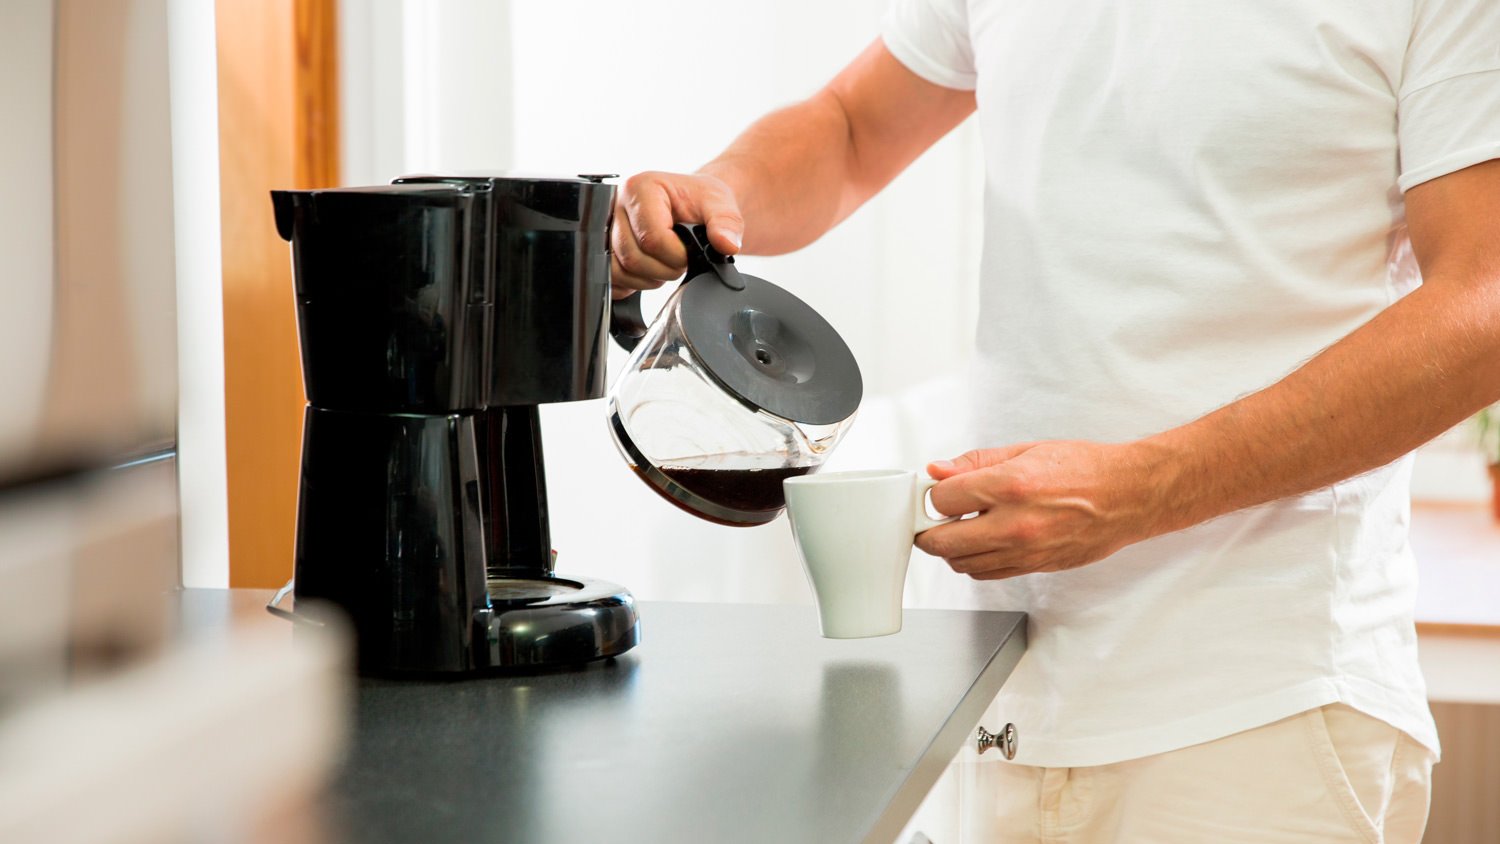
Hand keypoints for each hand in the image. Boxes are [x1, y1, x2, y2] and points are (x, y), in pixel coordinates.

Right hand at [611, 171, 745, 299]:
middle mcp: (615, 205)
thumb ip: (726, 222)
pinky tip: (649, 271)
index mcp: (640, 188)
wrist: (690, 205)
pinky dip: (632, 285)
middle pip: (632, 257)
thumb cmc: (699, 200)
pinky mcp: (602, 249)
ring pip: (618, 271)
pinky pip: (610, 279)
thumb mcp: (719, 203)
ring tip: (665, 264)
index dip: (676, 255)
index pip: (651, 238)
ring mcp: (604, 228)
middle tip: (681, 260)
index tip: (690, 253)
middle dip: (663, 270)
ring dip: (648, 279)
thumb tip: (727, 244)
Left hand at [913, 440, 1172, 579]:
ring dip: (951, 549)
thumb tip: (938, 470)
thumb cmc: (1085, 469)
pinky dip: (975, 562)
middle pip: (943, 542)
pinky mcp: (1035, 567)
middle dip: (928, 530)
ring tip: (960, 529)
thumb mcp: (1026, 450)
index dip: (934, 495)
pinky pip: (987, 574)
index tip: (939, 491)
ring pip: (962, 564)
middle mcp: (1015, 524)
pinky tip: (982, 543)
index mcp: (1011, 485)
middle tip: (931, 519)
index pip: (943, 500)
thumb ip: (976, 462)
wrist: (1129, 496)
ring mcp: (1025, 551)